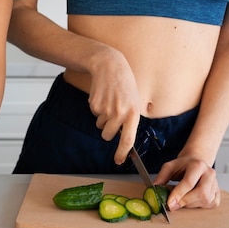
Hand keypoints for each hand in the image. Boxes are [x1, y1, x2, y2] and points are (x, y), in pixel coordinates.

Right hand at [86, 47, 140, 164]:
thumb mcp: (134, 101)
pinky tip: (103, 97)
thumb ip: (130, 119)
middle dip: (107, 131)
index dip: (122, 153)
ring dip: (102, 118)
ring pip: (100, 125)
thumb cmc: (124, 84)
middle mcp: (119, 113)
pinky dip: (97, 109)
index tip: (118, 160)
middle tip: (112, 116)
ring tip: (109, 102)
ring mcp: (106, 109)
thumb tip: (124, 138)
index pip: (128, 139)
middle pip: (108, 135)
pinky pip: (94, 114)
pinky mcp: (95, 105)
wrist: (110, 66)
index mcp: (133, 113)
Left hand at [154, 156, 220, 210]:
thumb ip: (162, 176)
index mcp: (197, 165)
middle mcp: (209, 174)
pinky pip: (210, 204)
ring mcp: (216, 184)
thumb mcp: (170, 166)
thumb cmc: (183, 166)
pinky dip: (199, 205)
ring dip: (190, 204)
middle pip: (200, 193)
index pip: (188, 182)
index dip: (178, 195)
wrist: (197, 162)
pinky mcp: (218, 193)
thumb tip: (155, 187)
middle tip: (173, 204)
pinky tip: (192, 199)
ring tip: (182, 198)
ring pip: (205, 200)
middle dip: (185, 201)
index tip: (169, 204)